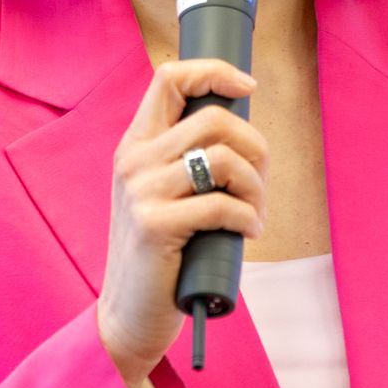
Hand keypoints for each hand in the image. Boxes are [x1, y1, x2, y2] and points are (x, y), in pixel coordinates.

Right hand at [97, 58, 266, 385]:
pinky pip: (223, 204)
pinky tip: (248, 232)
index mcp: (135, 145)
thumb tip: (244, 132)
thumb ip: (186, 160)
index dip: (214, 72)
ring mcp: (140, 192)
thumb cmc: (160, 255)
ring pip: (224, 158)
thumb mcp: (162, 195)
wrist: (127, 315)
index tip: (247, 87)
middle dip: (255, 146)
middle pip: (213, 118)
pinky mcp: (155, 226)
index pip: (169, 78)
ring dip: (257, 187)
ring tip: (255, 213)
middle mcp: (133, 161)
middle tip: (260, 181)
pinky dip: (249, 217)